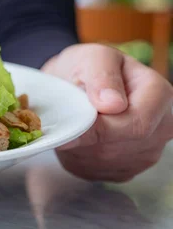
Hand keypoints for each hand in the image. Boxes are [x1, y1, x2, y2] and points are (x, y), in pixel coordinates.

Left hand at [42, 43, 172, 181]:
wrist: (75, 82)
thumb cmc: (86, 66)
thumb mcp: (92, 58)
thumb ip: (102, 76)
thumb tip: (111, 104)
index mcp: (160, 95)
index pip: (137, 124)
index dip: (101, 126)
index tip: (73, 122)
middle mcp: (162, 127)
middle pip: (120, 146)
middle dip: (87, 136)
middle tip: (66, 118)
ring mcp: (146, 152)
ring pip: (106, 161)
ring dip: (80, 147)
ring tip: (72, 123)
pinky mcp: (126, 169)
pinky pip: (97, 171)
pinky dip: (78, 157)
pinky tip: (76, 138)